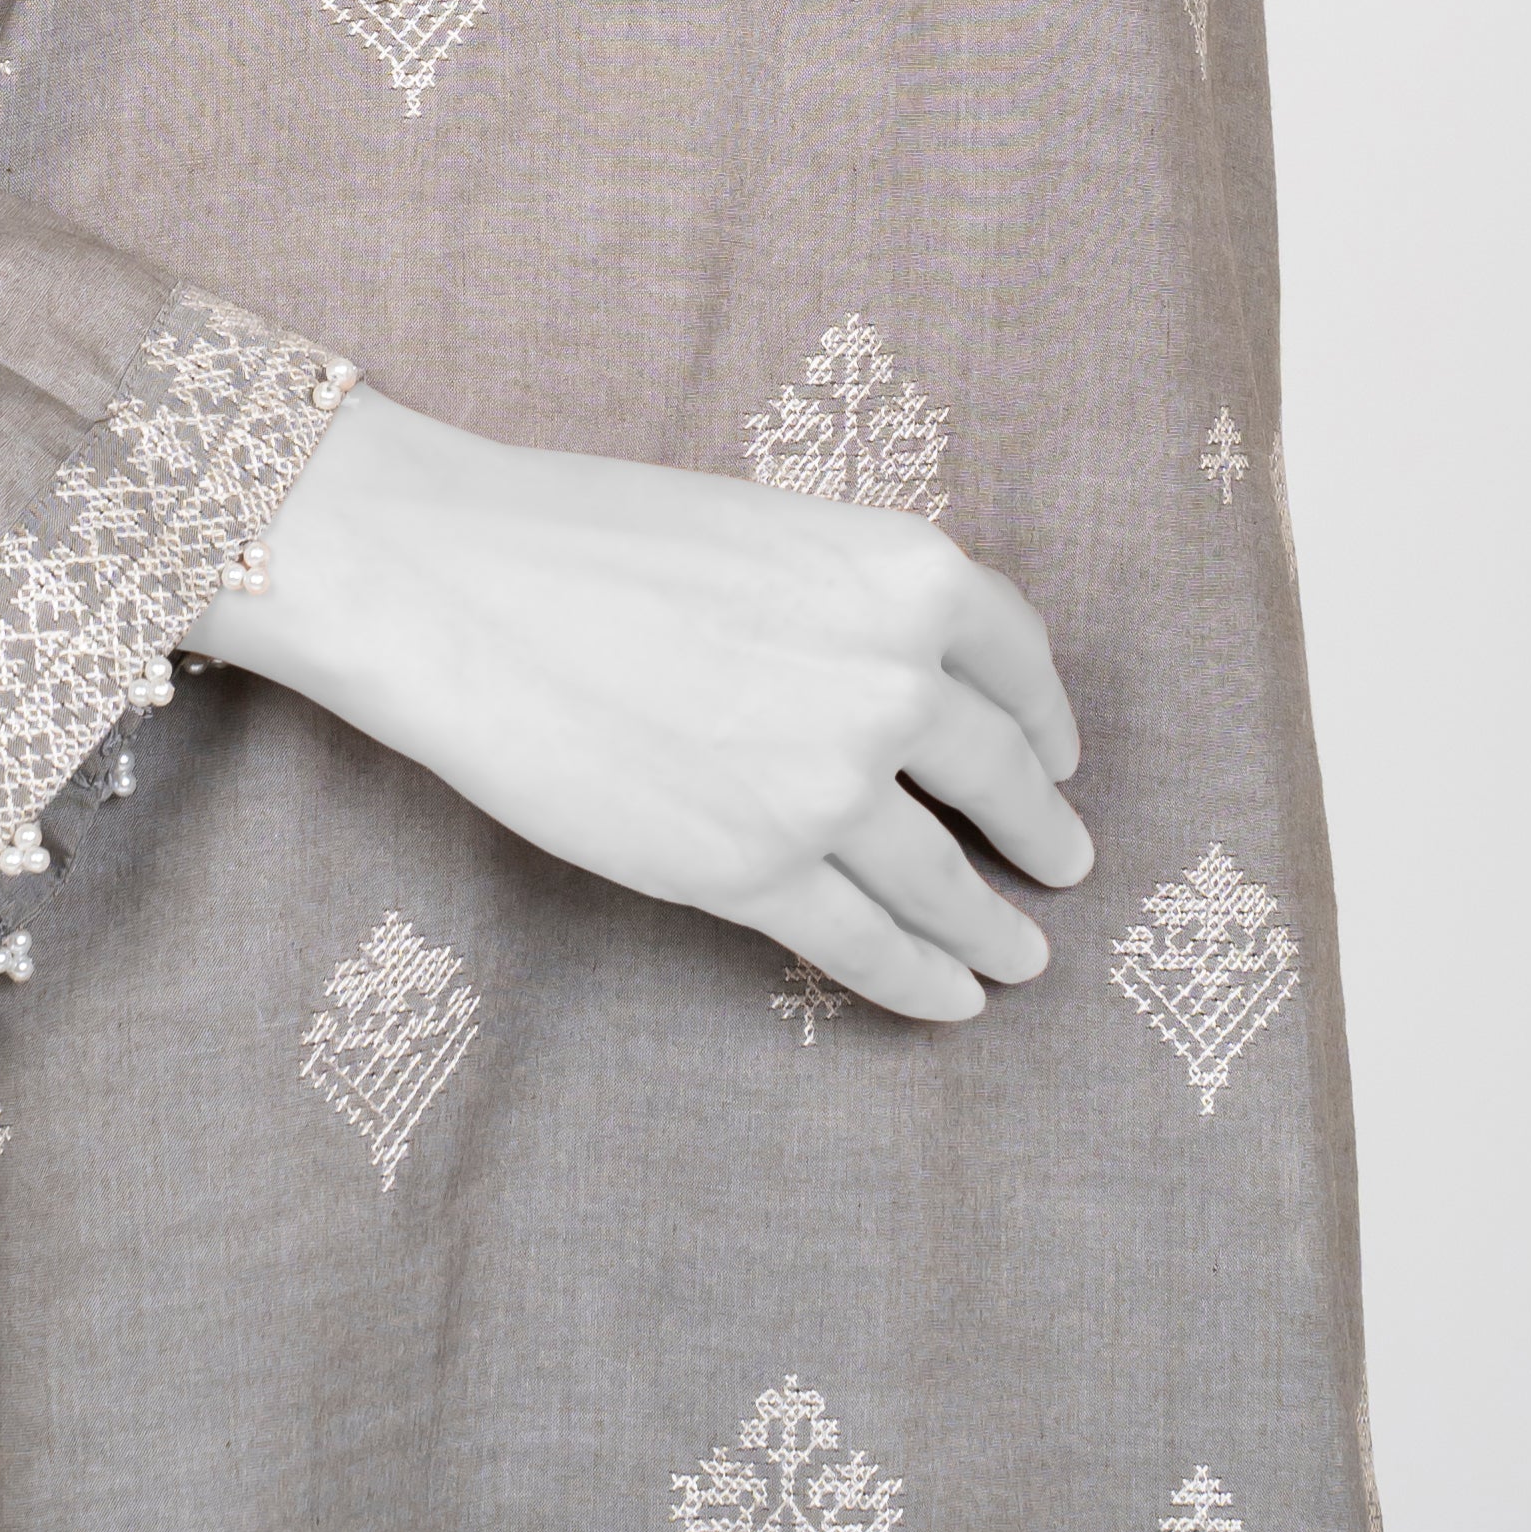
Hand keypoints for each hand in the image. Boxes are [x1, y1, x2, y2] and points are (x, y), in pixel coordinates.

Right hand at [186, 381, 1093, 1021]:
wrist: (464, 585)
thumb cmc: (593, 538)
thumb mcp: (766, 533)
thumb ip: (852, 605)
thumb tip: (902, 680)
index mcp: (906, 573)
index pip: (1018, 661)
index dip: (1048, 719)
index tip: (1060, 756)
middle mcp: (893, 682)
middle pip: (1001, 776)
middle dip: (1040, 830)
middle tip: (1066, 863)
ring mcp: (828, 788)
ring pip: (944, 879)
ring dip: (994, 926)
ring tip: (1021, 956)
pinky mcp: (752, 872)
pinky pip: (865, 943)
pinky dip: (921, 978)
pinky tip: (951, 998)